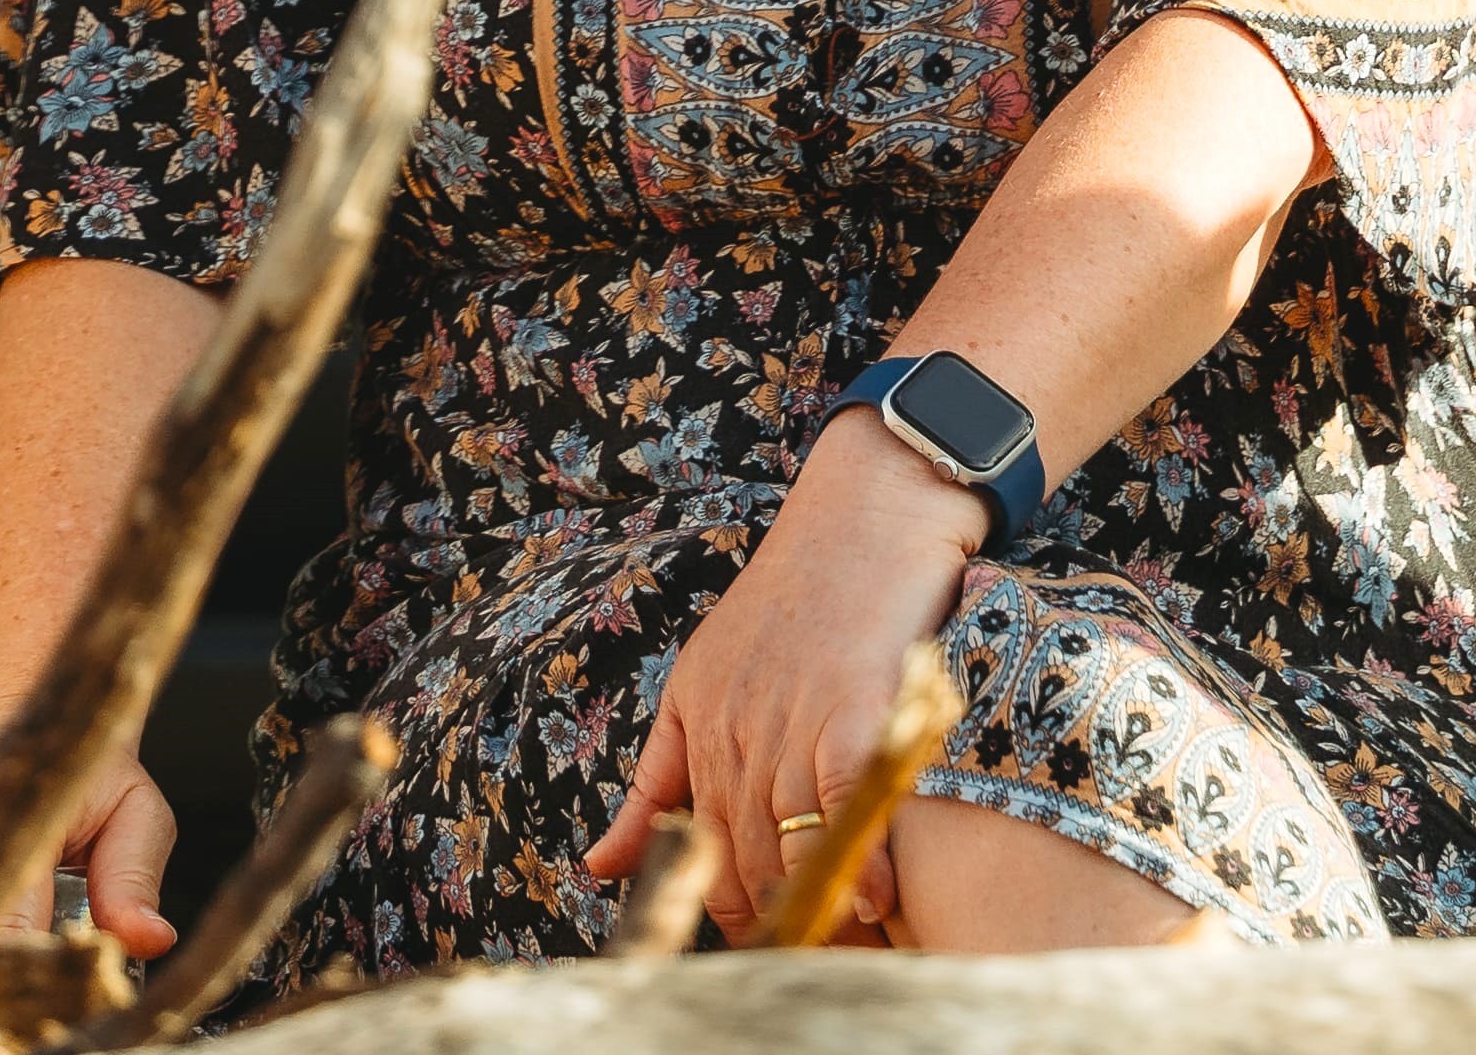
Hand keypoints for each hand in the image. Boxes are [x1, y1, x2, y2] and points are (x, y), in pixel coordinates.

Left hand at [588, 418, 981, 947]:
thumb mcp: (699, 683)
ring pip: (791, 846)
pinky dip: (863, 861)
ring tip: (855, 944)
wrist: (860, 516)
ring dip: (823, 907)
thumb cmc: (789, 602)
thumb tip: (596, 868)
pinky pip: (842, 807)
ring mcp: (790, 720)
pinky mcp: (847, 709)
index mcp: (696, 725)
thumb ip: (656, 782)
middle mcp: (734, 730)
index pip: (704, 858)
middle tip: (821, 958)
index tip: (773, 945)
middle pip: (747, 864)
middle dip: (783, 923)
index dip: (737, 916)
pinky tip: (879, 899)